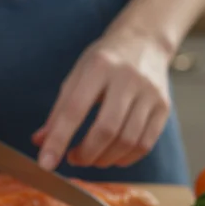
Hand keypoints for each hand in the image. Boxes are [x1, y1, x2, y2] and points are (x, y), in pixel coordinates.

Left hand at [34, 32, 171, 170]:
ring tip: (92, 158)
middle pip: (106, 129)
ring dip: (104, 159)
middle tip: (74, 159)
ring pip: (127, 141)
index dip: (58, 139)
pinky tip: (112, 155)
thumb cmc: (105, 62)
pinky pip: (145, 144)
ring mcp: (150, 93)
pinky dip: (125, 158)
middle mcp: (128, 78)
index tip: (45, 163)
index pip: (75, 109)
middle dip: (86, 154)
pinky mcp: (163, 106)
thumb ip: (59, 110)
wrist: (145, 42)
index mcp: (99, 66)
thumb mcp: (78, 76)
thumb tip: (40, 142)